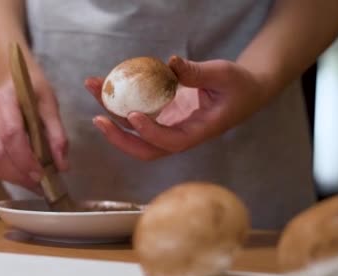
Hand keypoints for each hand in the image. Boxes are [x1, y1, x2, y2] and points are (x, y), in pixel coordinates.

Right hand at [0, 75, 68, 192]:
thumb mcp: (50, 105)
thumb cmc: (33, 91)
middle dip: (21, 174)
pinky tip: (25, 178)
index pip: (10, 133)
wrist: (12, 80)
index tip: (41, 173)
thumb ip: (57, 134)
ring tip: (36, 184)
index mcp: (3, 100)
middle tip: (42, 184)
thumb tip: (62, 165)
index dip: (25, 157)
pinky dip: (9, 176)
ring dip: (15, 179)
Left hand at [84, 56, 266, 159]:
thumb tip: (170, 65)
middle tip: (97, 119)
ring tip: (94, 88)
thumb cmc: (238, 86)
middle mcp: (179, 135)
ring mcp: (168, 128)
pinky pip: (137, 115)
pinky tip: (105, 85)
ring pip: (135, 132)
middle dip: (119, 138)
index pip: (172, 141)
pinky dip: (119, 103)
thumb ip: (198, 72)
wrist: (244, 93)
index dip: (150, 133)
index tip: (133, 116)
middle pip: (145, 149)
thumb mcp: (224, 75)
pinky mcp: (162, 117)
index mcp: (198, 132)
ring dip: (111, 115)